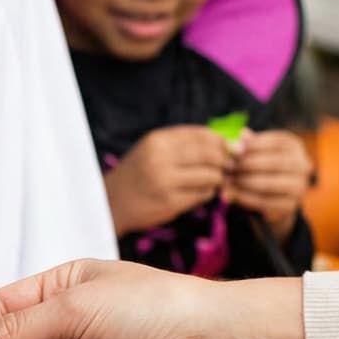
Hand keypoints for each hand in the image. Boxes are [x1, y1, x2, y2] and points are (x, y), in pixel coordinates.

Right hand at [103, 125, 228, 233]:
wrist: (110, 203)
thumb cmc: (137, 173)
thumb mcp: (153, 149)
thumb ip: (184, 142)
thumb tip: (226, 140)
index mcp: (158, 140)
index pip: (203, 135)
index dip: (222, 141)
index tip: (228, 149)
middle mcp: (161, 158)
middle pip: (211, 155)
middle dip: (224, 161)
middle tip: (226, 167)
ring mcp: (165, 181)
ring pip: (211, 176)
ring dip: (217, 179)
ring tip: (210, 181)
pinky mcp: (170, 202)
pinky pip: (203, 194)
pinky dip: (207, 193)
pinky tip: (198, 192)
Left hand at [223, 130, 312, 238]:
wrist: (273, 195)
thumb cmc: (260, 165)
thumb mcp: (256, 151)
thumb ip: (248, 144)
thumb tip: (241, 134)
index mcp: (294, 146)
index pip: (274, 142)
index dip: (251, 147)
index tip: (232, 151)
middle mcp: (302, 165)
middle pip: (273, 163)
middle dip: (246, 165)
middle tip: (227, 167)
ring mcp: (299, 186)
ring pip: (269, 184)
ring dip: (244, 182)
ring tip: (227, 180)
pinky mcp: (290, 205)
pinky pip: (264, 202)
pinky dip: (245, 198)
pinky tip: (232, 194)